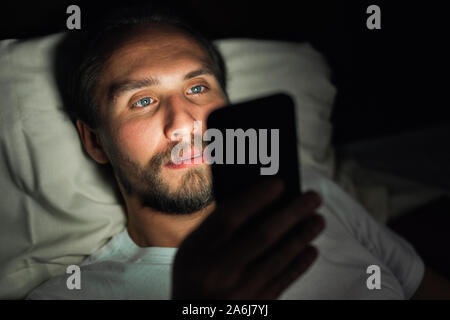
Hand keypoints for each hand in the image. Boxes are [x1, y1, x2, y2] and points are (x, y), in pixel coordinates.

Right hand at [171, 178, 324, 298]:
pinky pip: (283, 282)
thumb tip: (259, 202)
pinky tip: (311, 249)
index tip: (279, 183)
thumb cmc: (196, 276)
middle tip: (313, 197)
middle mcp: (217, 272)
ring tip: (318, 220)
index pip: (227, 219)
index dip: (255, 199)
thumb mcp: (193, 251)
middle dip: (291, 213)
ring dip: (302, 236)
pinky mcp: (256, 306)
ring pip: (278, 259)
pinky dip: (300, 264)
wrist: (197, 318)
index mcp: (196, 252)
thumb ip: (217, 229)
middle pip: (260, 237)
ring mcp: (238, 292)